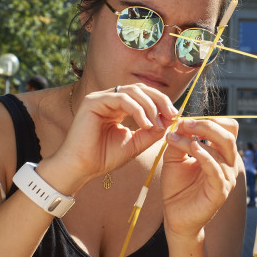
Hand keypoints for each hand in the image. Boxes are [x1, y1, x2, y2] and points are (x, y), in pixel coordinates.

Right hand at [50, 83, 177, 190]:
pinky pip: (122, 99)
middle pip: (141, 88)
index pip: (144, 95)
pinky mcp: (93, 101)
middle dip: (160, 100)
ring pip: (133, 91)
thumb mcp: (135, 143)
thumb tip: (170, 120)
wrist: (82, 168)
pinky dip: (137, 110)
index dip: (161, 103)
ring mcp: (100, 98)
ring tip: (156, 124)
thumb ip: (151, 131)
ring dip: (150, 107)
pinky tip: (145, 124)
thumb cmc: (104, 157)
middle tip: (172, 115)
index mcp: (118, 107)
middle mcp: (109, 99)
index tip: (174, 116)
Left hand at [161, 117, 239, 239]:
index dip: (210, 120)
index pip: (228, 128)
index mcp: (221, 154)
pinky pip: (216, 169)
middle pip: (228, 135)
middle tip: (184, 123)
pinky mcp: (220, 191)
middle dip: (206, 124)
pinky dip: (205, 155)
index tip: (186, 120)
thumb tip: (180, 125)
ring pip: (221, 149)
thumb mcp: (174, 159)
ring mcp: (227, 178)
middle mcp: (228, 164)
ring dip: (197, 138)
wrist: (175, 216)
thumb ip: (179, 141)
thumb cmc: (177, 188)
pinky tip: (193, 147)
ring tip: (176, 136)